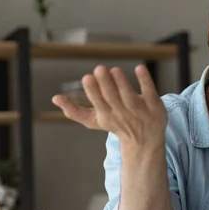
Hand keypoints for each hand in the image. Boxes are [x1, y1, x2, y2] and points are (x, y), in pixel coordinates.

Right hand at [52, 64, 167, 146]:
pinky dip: (145, 81)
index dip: (93, 91)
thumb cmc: (116, 125)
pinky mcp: (154, 106)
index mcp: (106, 116)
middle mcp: (123, 114)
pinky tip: (139, 68)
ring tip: (114, 69)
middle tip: (99, 69)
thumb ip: (74, 111)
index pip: (99, 103)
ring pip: (129, 96)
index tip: (87, 78)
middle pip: (113, 99)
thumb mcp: (94, 121)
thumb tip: (54, 98)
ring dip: (121, 82)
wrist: (145, 141)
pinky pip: (149, 92)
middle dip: (105, 84)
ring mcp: (140, 111)